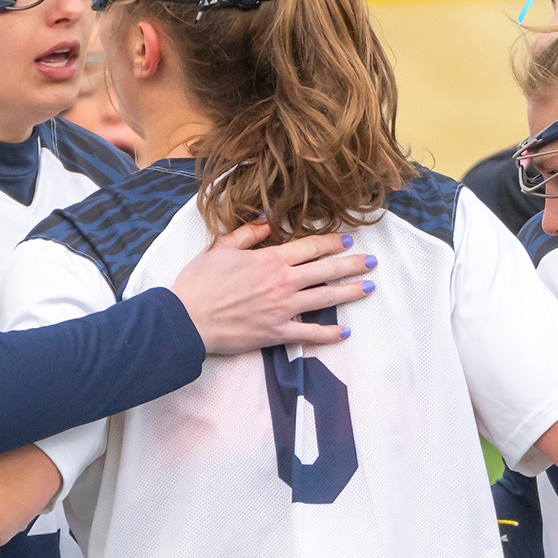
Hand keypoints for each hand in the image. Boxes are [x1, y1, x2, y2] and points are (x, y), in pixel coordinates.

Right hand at [172, 223, 376, 353]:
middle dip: (351, 265)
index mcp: (269, 259)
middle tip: (371, 262)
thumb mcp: (220, 248)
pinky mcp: (276, 333)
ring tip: (369, 288)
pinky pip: (309, 334)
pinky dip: (328, 334)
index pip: (310, 247)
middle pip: (325, 270)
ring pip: (325, 299)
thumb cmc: (199, 282)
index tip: (348, 240)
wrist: (187, 318)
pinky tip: (344, 332)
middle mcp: (282, 282)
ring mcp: (282, 309)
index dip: (332, 242)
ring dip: (350, 292)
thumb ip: (247, 234)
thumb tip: (267, 222)